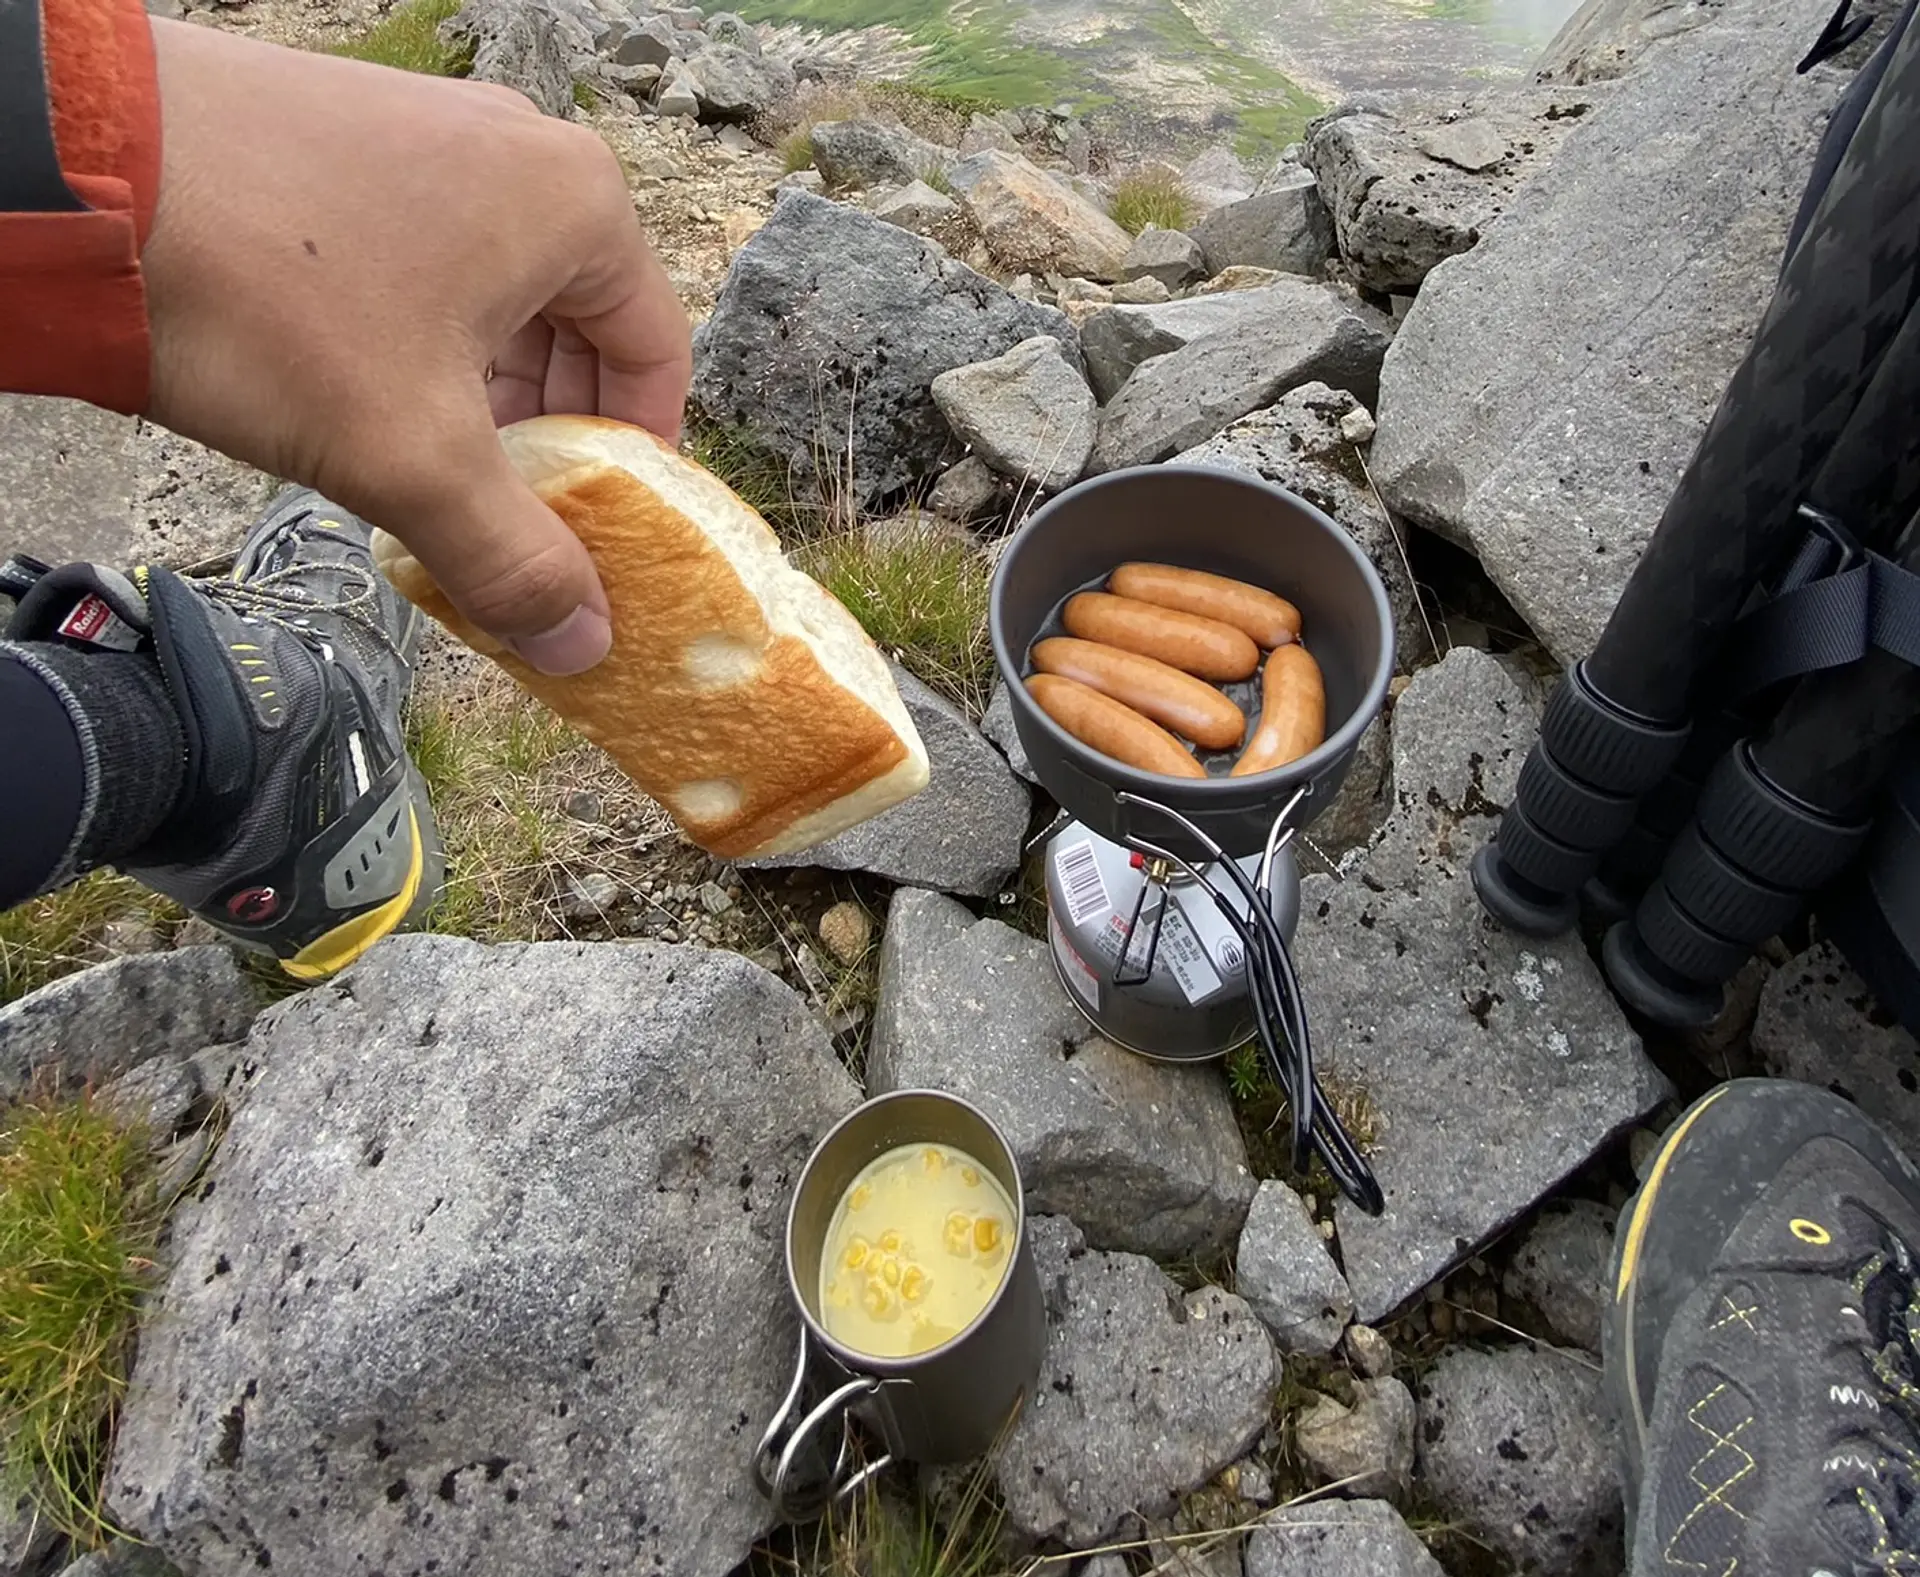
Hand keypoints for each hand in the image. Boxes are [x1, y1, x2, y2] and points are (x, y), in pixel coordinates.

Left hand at [143, 22, 692, 673]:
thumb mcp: (416, 458)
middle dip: (549, 434)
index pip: (654, 358)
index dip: (633, 465)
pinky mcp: (346, 139)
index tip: (600, 533)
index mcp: (575, 203)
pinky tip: (361, 399)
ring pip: (494, 298)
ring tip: (425, 467)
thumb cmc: (275, 304)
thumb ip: (516, 560)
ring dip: (478, 395)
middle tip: (507, 515)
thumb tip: (584, 644)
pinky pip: (423, 260)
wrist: (71, 179)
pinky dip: (417, 342)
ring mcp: (425, 133)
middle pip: (577, 328)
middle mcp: (516, 150)